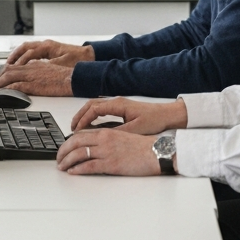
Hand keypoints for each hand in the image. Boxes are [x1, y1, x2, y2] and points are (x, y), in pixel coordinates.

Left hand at [0, 60, 73, 96]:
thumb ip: (38, 73)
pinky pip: (15, 85)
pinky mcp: (33, 84)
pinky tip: (0, 92)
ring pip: (9, 76)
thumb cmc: (64, 77)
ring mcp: (31, 75)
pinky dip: (5, 89)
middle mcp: (30, 67)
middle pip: (8, 70)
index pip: (15, 66)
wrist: (73, 78)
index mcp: (34, 64)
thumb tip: (32, 79)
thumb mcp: (49, 72)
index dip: (4, 72)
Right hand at [6, 39, 94, 66]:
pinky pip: (32, 52)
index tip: (10, 71)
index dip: (18, 63)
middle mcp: (45, 45)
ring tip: (9, 66)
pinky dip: (24, 58)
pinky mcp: (49, 51)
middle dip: (13, 58)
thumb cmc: (78, 59)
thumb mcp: (61, 64)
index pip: (27, 53)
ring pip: (27, 49)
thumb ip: (46, 66)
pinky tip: (22, 65)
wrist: (90, 56)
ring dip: (17, 57)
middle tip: (4, 67)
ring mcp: (47, 47)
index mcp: (47, 47)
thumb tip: (33, 70)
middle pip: (24, 48)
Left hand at [56, 129, 171, 175]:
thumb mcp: (122, 137)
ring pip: (79, 153)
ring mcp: (107, 152)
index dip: (69, 141)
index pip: (81, 134)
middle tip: (58, 158)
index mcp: (107, 132)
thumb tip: (95, 147)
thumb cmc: (142, 147)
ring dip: (67, 161)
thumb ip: (107, 140)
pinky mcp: (111, 164)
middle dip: (63, 150)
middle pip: (75, 142)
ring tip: (61, 167)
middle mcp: (104, 139)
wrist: (155, 152)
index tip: (64, 148)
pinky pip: (89, 166)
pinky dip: (77, 169)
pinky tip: (72, 172)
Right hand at [71, 97, 187, 134]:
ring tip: (78, 128)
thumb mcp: (135, 129)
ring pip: (95, 107)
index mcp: (118, 105)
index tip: (76, 130)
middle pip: (91, 105)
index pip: (94, 109)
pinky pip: (101, 110)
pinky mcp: (121, 109)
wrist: (167, 115)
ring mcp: (118, 104)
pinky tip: (91, 127)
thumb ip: (118, 132)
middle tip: (71, 129)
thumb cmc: (154, 120)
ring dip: (85, 116)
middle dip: (79, 116)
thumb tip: (101, 137)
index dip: (83, 120)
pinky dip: (92, 117)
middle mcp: (116, 102)